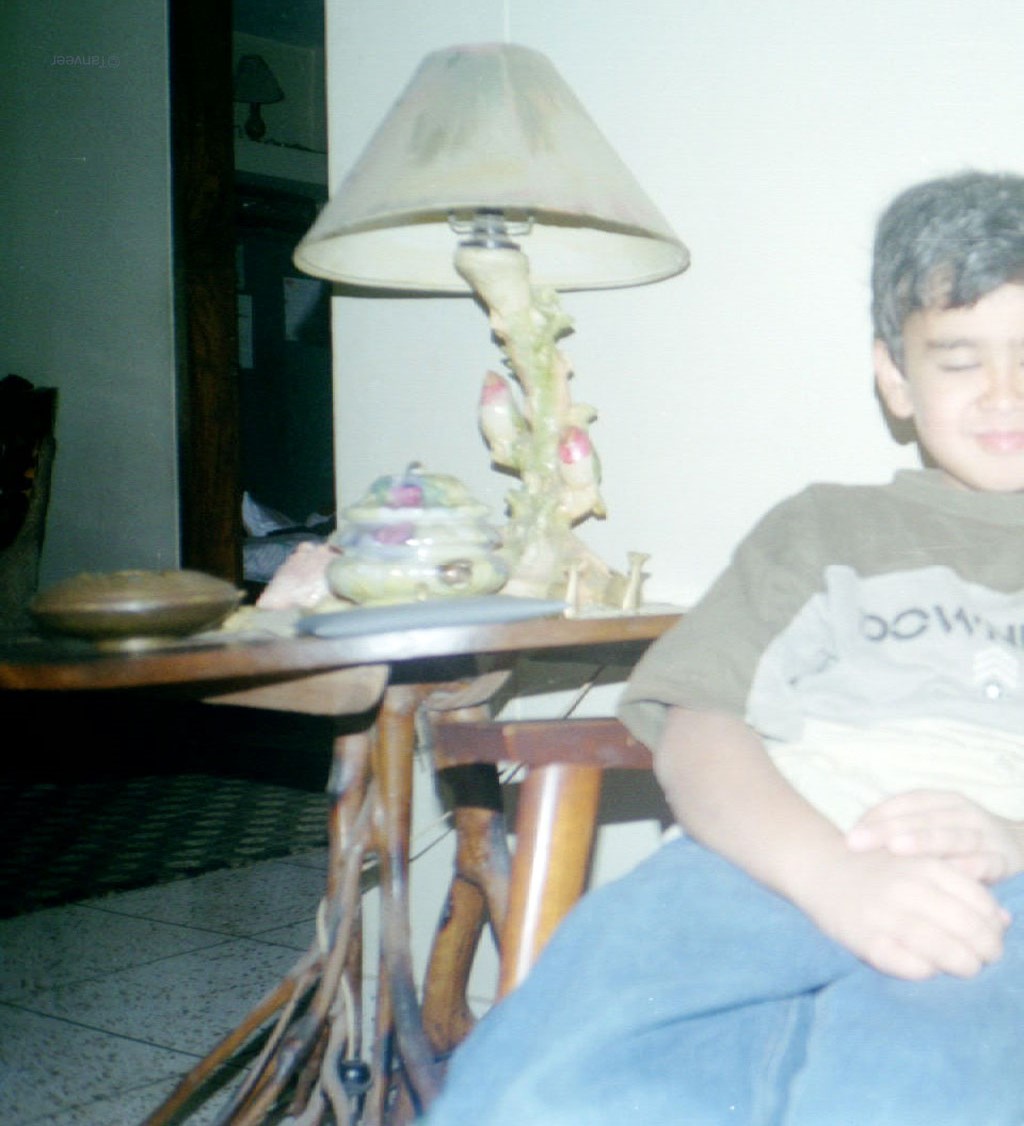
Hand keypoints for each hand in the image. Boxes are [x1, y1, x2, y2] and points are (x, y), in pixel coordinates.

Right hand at [797, 845, 1009, 979]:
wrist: (819, 867)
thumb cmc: (879, 870)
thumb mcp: (919, 864)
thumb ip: (961, 886)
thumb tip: (1005, 920)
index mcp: (924, 864)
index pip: (979, 902)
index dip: (994, 925)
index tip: (994, 937)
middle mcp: (906, 887)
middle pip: (966, 927)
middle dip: (986, 949)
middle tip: (986, 958)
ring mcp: (884, 913)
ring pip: (942, 949)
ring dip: (964, 964)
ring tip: (967, 968)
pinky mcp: (864, 939)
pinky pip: (906, 965)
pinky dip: (925, 971)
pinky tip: (929, 969)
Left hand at [846, 790, 1023, 882]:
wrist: (1018, 849)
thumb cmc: (959, 844)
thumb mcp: (932, 831)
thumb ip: (900, 830)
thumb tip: (851, 838)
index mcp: (942, 801)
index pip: (905, 802)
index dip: (877, 815)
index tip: (850, 832)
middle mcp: (963, 812)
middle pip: (921, 817)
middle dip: (887, 829)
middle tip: (857, 842)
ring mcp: (986, 833)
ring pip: (952, 835)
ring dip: (924, 841)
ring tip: (895, 849)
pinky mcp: (1006, 858)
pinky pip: (987, 861)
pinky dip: (968, 866)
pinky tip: (945, 871)